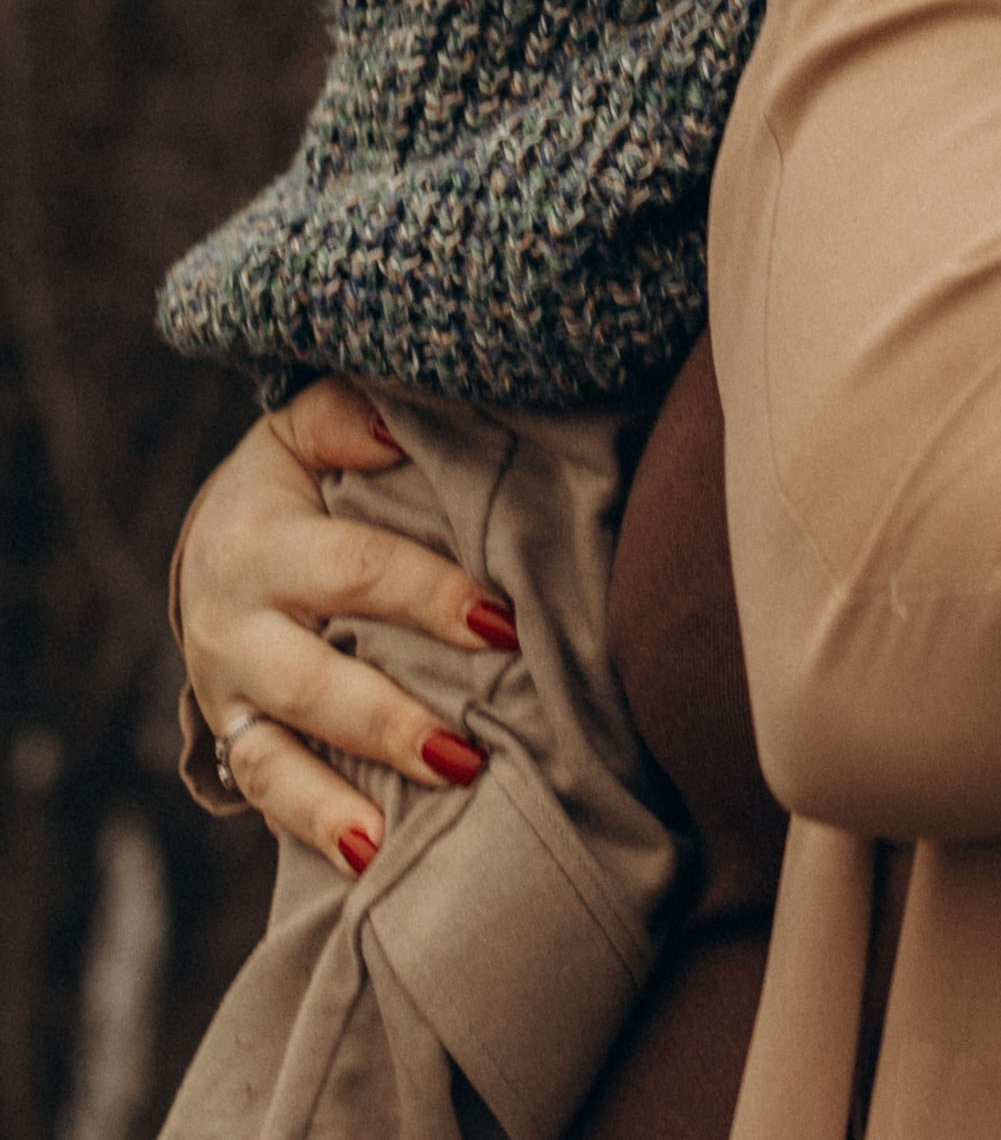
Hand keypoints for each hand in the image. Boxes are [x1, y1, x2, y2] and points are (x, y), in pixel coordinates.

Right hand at [179, 380, 515, 870]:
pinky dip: (313, 827)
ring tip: (398, 836)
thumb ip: (351, 418)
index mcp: (260, 536)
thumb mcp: (309, 428)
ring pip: (274, 754)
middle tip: (467, 753)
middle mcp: (232, 623)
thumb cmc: (299, 476)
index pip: (355, 570)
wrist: (218, 537)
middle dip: (390, 719)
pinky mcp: (230, 737)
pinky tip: (371, 860)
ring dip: (339, 799)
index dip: (430, 597)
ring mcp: (226, 691)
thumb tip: (398, 429)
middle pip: (313, 681)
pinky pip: (263, 791)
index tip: (504, 623)